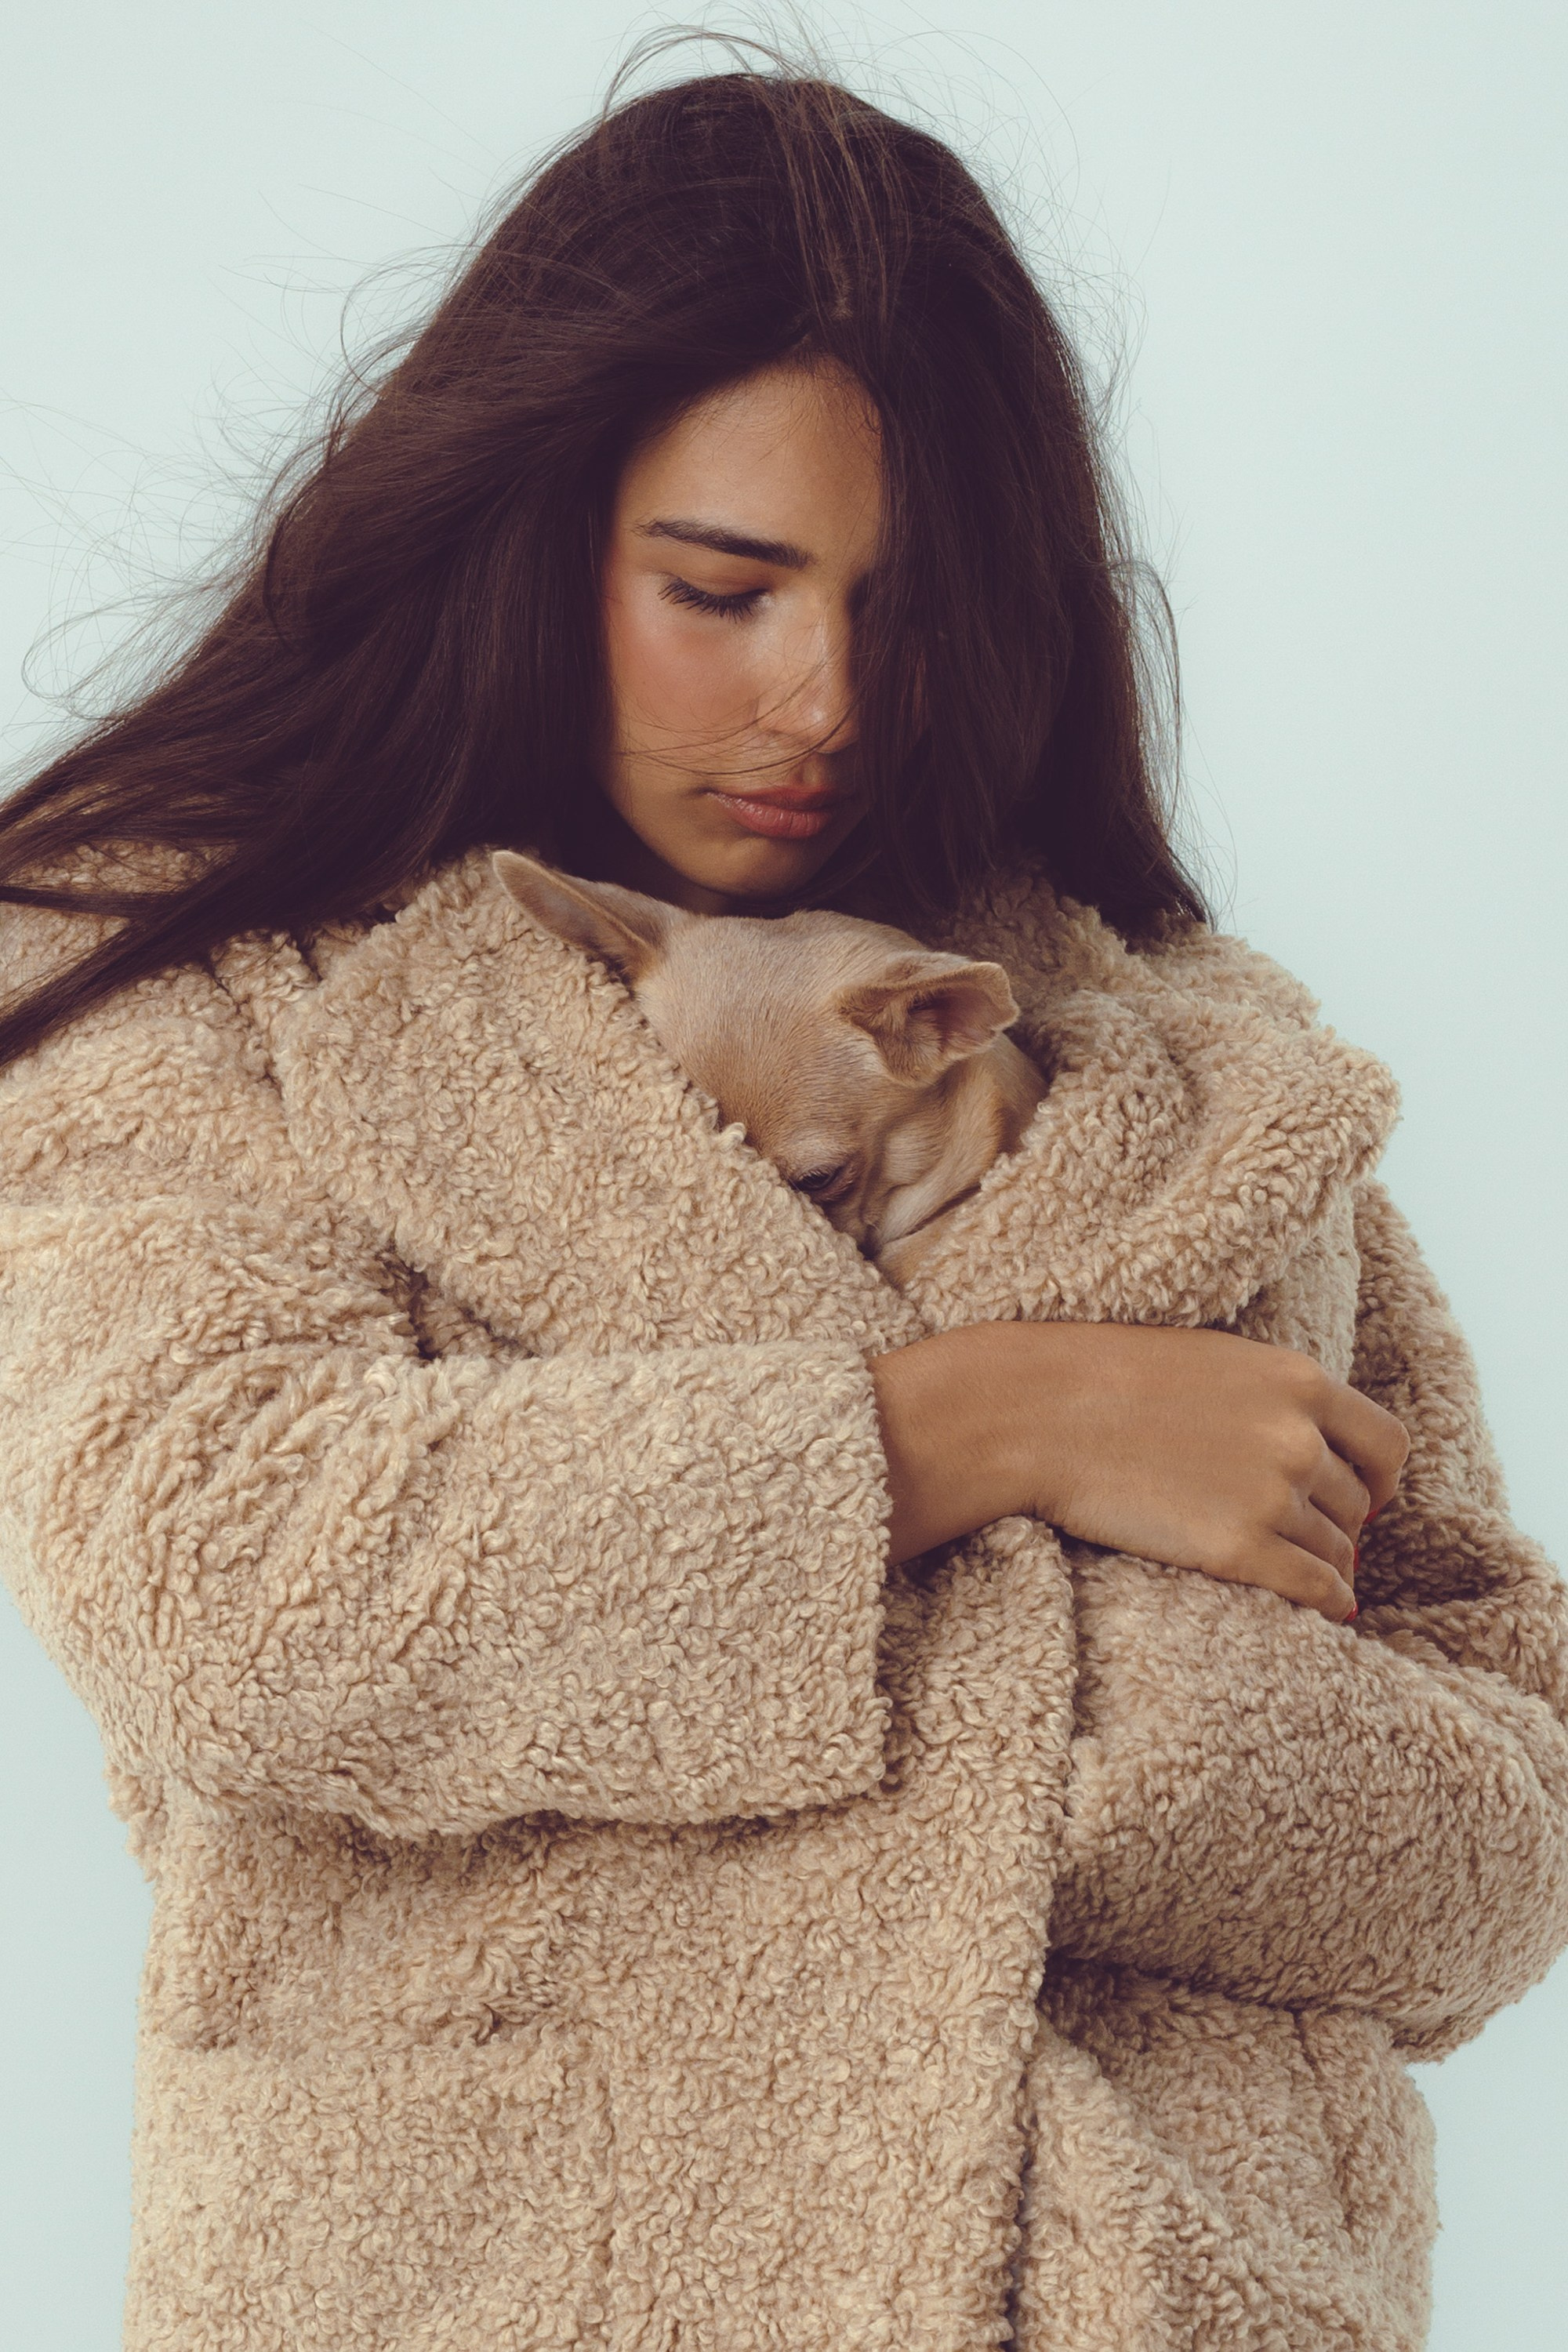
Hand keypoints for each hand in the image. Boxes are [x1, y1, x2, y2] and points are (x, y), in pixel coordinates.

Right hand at [867, 1322, 1409, 1619]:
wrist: (1039, 1414)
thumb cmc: (1107, 1378)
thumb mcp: (1211, 1362)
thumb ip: (1271, 1399)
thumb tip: (1316, 1451)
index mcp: (1298, 1381)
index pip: (1386, 1443)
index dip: (1379, 1478)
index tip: (1366, 1495)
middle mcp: (1298, 1439)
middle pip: (1357, 1503)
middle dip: (1339, 1522)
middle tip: (1312, 1537)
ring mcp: (1271, 1496)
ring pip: (1335, 1549)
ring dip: (1325, 1564)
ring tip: (1305, 1573)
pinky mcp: (1238, 1550)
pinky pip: (1313, 1588)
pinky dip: (1326, 1601)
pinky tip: (1324, 1608)